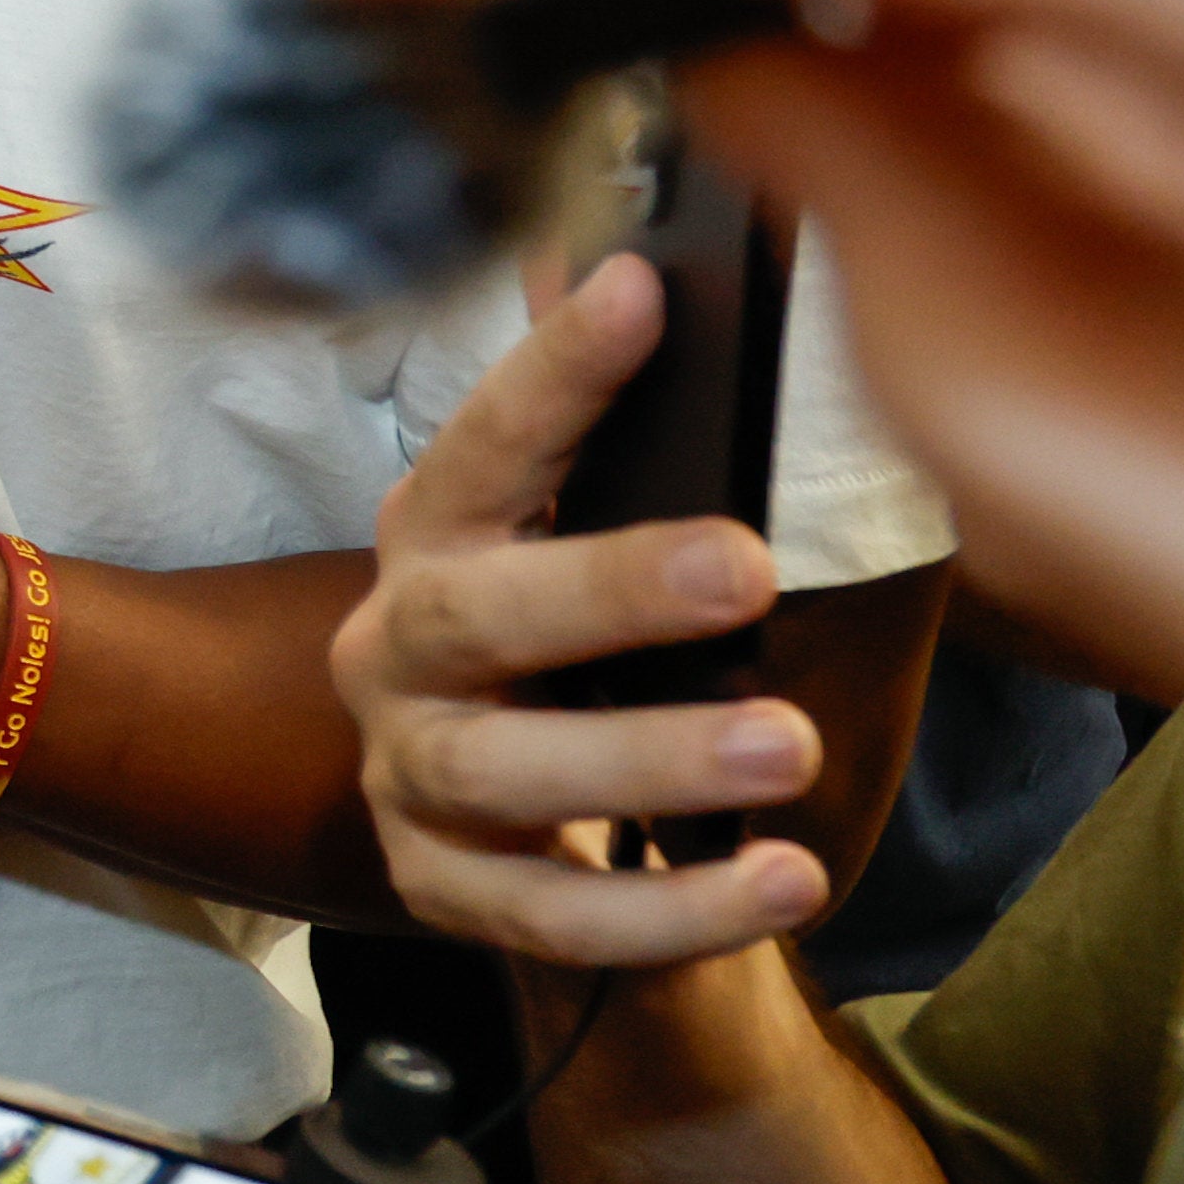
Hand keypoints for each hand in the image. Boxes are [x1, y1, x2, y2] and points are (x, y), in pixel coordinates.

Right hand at [330, 252, 833, 964]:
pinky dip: (665, 910)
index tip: (643, 289)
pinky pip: (543, 915)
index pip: (488, 441)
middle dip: (606, 588)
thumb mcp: (608, 536)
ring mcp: (407, 771)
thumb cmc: (595, 652)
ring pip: (497, 772)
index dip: (557, 370)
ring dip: (643, 759)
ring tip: (786, 747)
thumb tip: (646, 268)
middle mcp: (397, 644)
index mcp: (440, 534)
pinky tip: (784, 880)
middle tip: (745, 568)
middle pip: (474, 614)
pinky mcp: (441, 886)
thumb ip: (638, 439)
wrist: (533, 830)